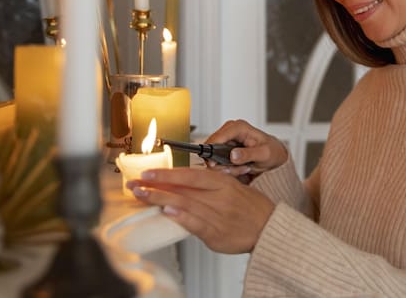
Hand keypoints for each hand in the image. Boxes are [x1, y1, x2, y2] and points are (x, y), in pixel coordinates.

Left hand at [127, 167, 274, 253]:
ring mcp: (217, 215)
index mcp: (223, 183)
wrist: (270, 228)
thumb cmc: (252, 208)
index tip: (148, 172)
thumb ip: (210, 186)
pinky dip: (180, 216)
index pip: (190, 175)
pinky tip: (167, 211)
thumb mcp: (234, 187)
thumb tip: (183, 184)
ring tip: (142, 195)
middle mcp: (219, 196)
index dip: (167, 173)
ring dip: (160, 198)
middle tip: (135, 183)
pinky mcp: (216, 233)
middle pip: (183, 187)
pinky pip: (195, 223)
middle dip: (156, 184)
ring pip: (185, 203)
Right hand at [205, 119, 287, 178]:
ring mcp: (226, 140)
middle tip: (242, 169)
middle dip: (223, 163)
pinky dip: (227, 168)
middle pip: (212, 148)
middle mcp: (230, 131)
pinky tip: (240, 169)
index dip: (212, 151)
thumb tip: (233, 155)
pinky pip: (217, 161)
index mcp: (239, 127)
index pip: (217, 137)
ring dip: (227, 167)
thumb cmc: (272, 151)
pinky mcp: (224, 149)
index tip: (215, 164)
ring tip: (245, 168)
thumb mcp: (264, 154)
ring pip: (213, 157)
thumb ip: (248, 154)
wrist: (274, 155)